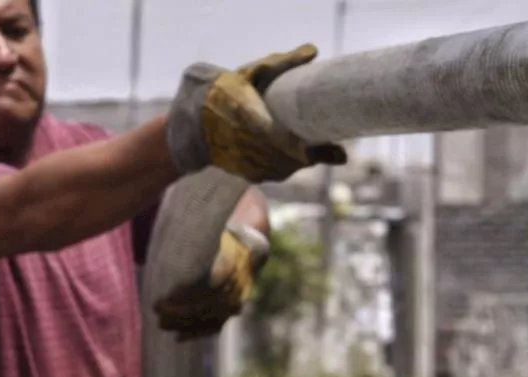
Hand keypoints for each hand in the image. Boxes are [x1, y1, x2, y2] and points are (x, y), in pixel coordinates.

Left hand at [152, 220, 269, 340]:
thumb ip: (191, 244)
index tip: (161, 300)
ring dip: (185, 324)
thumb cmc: (221, 238)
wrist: (250, 248)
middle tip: (156, 311)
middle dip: (179, 312)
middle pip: (206, 305)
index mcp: (232, 263)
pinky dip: (197, 333)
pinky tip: (179, 337)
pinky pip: (216, 326)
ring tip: (162, 324)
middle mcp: (237, 285)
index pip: (205, 287)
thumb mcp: (210, 234)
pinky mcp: (234, 310)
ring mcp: (237, 300)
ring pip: (210, 318)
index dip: (182, 297)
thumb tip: (161, 254)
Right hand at [166, 44, 346, 182]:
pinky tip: (290, 152)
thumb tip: (312, 51)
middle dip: (314, 154)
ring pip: (288, 168)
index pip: (294, 147)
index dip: (317, 152)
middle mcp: (252, 149)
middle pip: (295, 160)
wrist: (190, 122)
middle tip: (334, 148)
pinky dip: (286, 164)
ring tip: (312, 148)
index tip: (337, 150)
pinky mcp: (249, 175)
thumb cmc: (222, 92)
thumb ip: (280, 63)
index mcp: (254, 122)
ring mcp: (251, 165)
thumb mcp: (249, 74)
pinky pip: (276, 173)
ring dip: (301, 160)